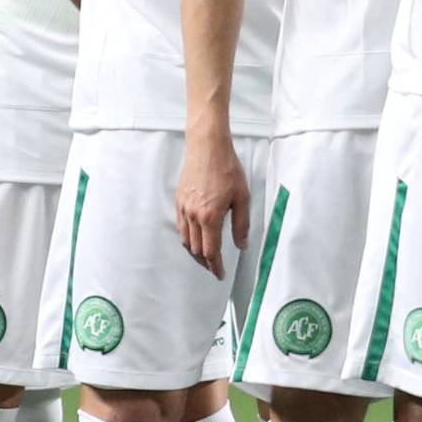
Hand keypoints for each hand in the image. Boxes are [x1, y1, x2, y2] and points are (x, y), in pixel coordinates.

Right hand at [175, 127, 248, 278]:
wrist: (207, 147)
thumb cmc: (227, 169)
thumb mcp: (242, 197)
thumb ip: (241, 224)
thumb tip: (242, 245)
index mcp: (210, 217)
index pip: (211, 251)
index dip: (216, 266)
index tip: (220, 274)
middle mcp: (193, 215)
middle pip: (196, 249)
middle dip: (206, 262)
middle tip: (215, 267)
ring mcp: (184, 208)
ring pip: (186, 239)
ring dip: (195, 252)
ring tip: (205, 256)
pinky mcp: (179, 200)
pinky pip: (181, 226)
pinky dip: (187, 237)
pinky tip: (195, 236)